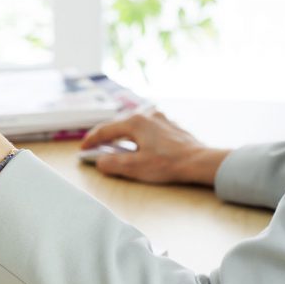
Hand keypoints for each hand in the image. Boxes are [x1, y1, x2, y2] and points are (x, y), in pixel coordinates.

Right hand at [82, 111, 229, 185]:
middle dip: (106, 137)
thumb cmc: (168, 164)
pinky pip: (147, 128)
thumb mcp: (135, 167)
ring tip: (116, 147)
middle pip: (118, 126)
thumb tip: (99, 161)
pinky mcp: (171, 126)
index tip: (83, 149)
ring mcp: (160, 119)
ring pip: (133, 126)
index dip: (92, 140)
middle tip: (96, 147)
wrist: (201, 162)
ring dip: (122, 136)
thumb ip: (112, 163)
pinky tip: (140, 145)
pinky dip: (138, 136)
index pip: (105, 130)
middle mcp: (146, 115)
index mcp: (134, 122)